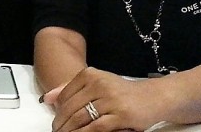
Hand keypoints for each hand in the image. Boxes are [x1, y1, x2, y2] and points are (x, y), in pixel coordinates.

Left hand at [43, 67, 160, 131]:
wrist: (153, 97)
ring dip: (70, 131)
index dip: (58, 111)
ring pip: (80, 118)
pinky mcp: (121, 114)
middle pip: (70, 108)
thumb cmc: (121, 92)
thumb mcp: (96, 84)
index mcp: (90, 74)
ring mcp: (110, 99)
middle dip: (61, 124)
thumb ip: (71, 89)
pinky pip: (96, 128)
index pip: (65, 95)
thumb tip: (47, 99)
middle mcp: (99, 83)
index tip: (56, 122)